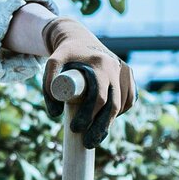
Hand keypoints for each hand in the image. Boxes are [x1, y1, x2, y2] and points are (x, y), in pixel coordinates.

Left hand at [40, 16, 136, 146]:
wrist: (77, 37)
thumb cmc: (63, 54)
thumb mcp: (51, 64)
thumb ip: (48, 87)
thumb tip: (55, 114)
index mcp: (100, 63)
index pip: (99, 98)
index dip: (89, 117)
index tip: (75, 129)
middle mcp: (116, 66)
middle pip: (113, 105)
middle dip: (101, 127)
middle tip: (87, 142)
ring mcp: (124, 70)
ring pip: (123, 104)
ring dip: (111, 122)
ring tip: (95, 136)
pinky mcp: (128, 74)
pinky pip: (130, 98)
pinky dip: (122, 110)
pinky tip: (109, 119)